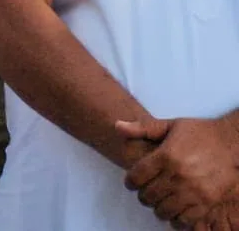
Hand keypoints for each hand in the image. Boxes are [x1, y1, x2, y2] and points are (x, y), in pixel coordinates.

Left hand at [120, 117, 238, 224]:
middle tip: (146, 192)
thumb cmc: (200, 133)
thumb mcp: (171, 125)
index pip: (136, 177)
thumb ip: (144, 127)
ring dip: (158, 207)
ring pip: (163, 210)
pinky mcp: (207, 202)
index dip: (130, 182)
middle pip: (148, 196)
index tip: (132, 183)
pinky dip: (176, 218)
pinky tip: (176, 210)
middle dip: (143, 195)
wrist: (233, 144)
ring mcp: (193, 191)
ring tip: (160, 201)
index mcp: (166, 156)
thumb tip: (117, 126)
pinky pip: (184, 219)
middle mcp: (178, 175)